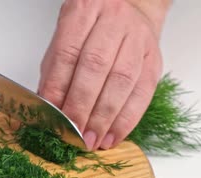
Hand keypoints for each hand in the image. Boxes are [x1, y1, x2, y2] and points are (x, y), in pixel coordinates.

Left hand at [38, 0, 169, 149]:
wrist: (132, 10)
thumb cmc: (91, 30)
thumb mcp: (65, 39)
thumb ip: (54, 71)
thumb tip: (46, 109)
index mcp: (84, 10)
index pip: (67, 54)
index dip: (58, 88)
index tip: (52, 117)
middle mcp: (114, 20)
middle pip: (95, 68)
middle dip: (82, 106)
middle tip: (73, 134)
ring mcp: (138, 39)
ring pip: (122, 81)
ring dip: (104, 117)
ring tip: (92, 140)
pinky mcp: (154, 59)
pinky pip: (143, 93)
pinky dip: (126, 119)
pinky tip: (113, 136)